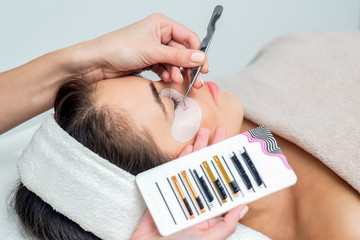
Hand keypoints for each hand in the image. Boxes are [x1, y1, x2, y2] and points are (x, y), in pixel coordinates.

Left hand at [67, 13, 207, 86]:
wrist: (96, 63)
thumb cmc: (118, 48)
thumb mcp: (153, 52)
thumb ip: (178, 57)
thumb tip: (199, 58)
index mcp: (161, 24)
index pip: (188, 38)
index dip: (197, 53)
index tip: (203, 68)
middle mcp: (159, 35)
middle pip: (183, 52)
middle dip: (189, 67)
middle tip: (196, 82)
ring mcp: (154, 49)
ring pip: (174, 62)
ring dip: (177, 73)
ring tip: (177, 83)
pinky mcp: (148, 61)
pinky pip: (164, 69)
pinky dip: (167, 75)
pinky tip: (167, 81)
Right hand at [131, 126, 248, 239]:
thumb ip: (226, 225)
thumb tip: (243, 207)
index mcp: (210, 209)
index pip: (223, 183)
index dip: (230, 167)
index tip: (237, 152)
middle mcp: (197, 197)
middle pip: (208, 169)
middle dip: (215, 150)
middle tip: (222, 132)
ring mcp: (181, 192)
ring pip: (192, 166)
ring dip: (199, 149)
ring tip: (205, 132)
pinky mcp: (165, 190)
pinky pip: (174, 172)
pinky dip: (181, 160)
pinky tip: (189, 149)